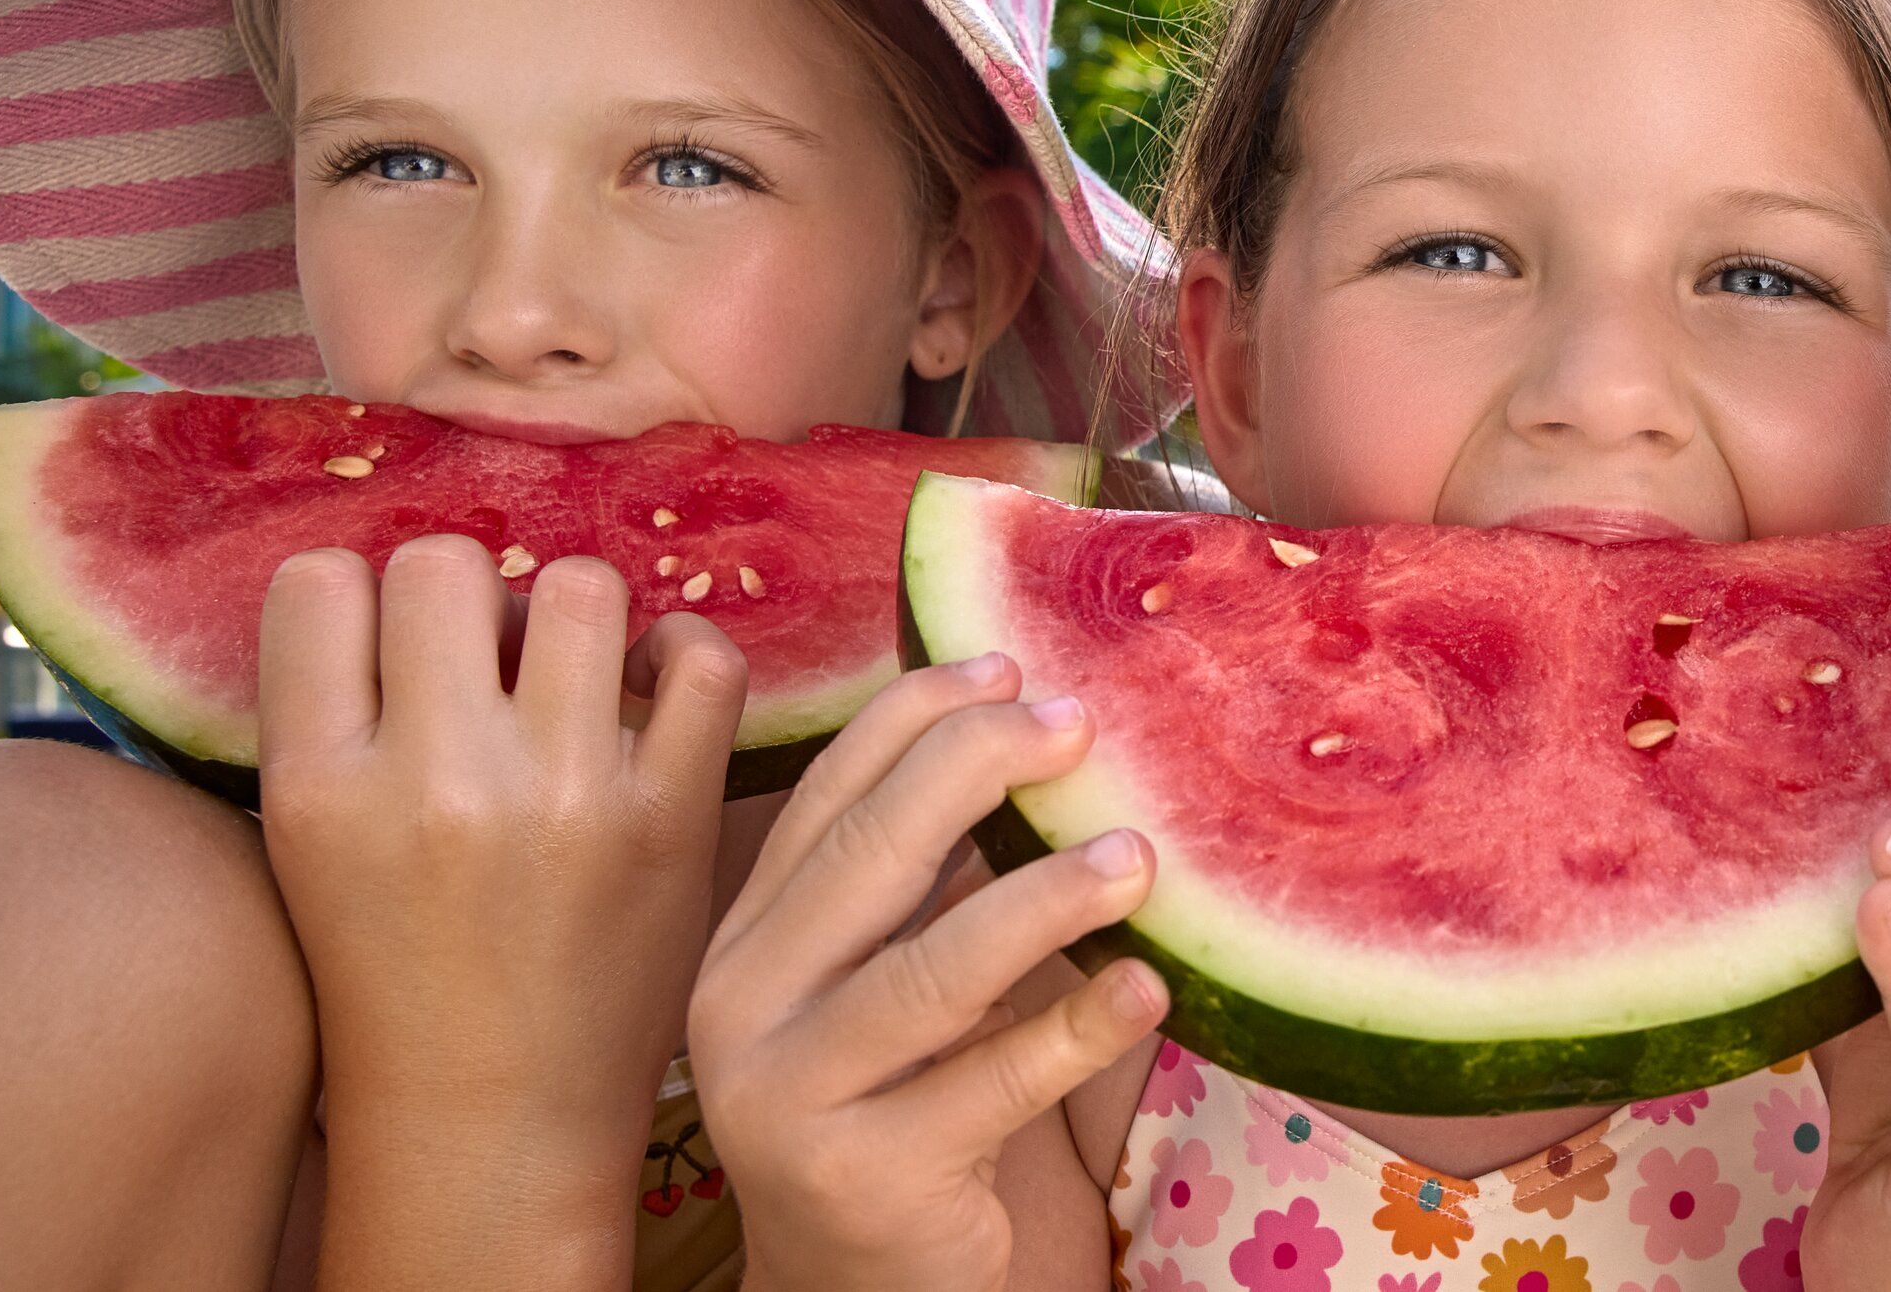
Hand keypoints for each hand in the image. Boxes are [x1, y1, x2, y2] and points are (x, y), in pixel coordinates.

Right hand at [259, 537, 745, 1290]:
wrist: (495, 1117)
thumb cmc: (397, 974)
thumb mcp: (311, 848)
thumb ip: (338, 716)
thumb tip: (401, 585)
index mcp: (321, 785)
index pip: (320, 585)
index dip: (362, 598)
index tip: (392, 643)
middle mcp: (438, 778)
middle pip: (447, 565)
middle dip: (469, 597)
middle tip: (487, 662)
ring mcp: (564, 795)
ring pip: (579, 588)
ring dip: (574, 616)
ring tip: (569, 675)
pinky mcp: (672, 819)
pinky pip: (702, 661)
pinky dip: (683, 653)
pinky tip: (653, 686)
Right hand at [689, 655, 1164, 1291]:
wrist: (847, 1288)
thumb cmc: (888, 1112)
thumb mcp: (876, 991)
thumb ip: (918, 890)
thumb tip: (1032, 739)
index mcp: (745, 941)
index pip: (825, 800)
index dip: (916, 719)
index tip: (1009, 663)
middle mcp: (744, 1008)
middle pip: (869, 855)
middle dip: (978, 770)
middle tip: (1081, 723)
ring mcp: (794, 1096)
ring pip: (934, 970)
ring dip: (1047, 899)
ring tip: (1139, 857)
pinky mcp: (868, 1177)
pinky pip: (991, 1084)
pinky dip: (1077, 1028)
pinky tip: (1146, 986)